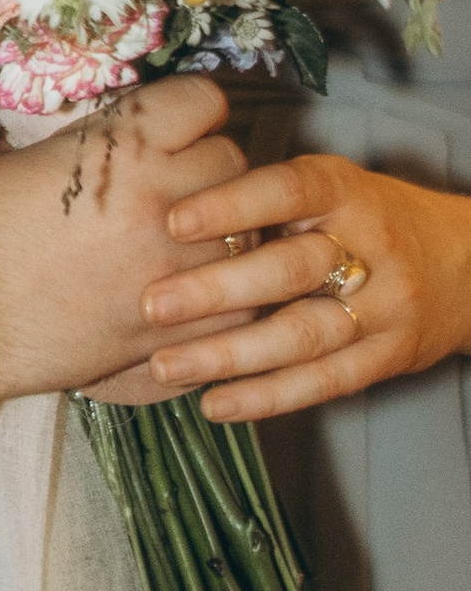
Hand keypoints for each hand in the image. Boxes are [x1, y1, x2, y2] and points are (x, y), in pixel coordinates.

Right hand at [0, 76, 250, 401]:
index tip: (175, 128)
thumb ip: (88, 146)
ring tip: (188, 245)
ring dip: (224, 235)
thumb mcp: (22, 158)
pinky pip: (243, 307)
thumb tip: (124, 139)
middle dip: (209, 171)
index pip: (203, 102)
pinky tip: (193, 300)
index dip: (189, 114)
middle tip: (177, 187)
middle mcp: (159, 199)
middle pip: (232, 163)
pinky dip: (227, 301)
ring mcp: (171, 269)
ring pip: (248, 235)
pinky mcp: (169, 329)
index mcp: (119, 145)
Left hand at [138, 151, 470, 419]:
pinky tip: (215, 404)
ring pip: (303, 335)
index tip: (173, 222)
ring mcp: (383, 307)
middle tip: (152, 304)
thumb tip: (166, 192)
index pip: (287, 191)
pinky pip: (323, 382)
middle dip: (216, 290)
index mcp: (344, 191)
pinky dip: (267, 397)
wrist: (463, 265)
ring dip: (230, 355)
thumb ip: (264, 196)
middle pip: (290, 271)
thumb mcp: (328, 186)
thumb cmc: (364, 217)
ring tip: (165, 365)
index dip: (231, 205)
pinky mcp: (387, 358)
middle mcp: (368, 246)